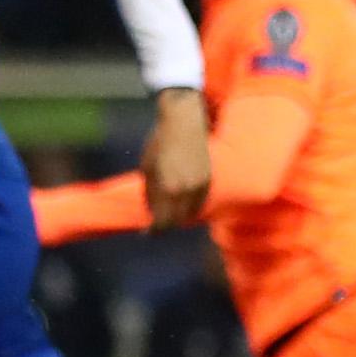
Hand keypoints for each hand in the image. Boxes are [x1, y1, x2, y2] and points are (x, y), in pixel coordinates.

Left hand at [139, 89, 209, 229]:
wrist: (185, 122)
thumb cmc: (161, 142)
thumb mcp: (147, 167)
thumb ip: (150, 192)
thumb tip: (151, 210)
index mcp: (167, 188)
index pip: (162, 221)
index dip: (153, 231)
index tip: (147, 234)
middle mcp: (186, 191)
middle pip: (177, 221)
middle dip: (165, 224)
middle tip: (157, 225)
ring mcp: (200, 186)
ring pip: (190, 213)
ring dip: (179, 216)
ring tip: (169, 213)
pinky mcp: (208, 180)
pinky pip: (199, 202)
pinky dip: (190, 207)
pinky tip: (182, 202)